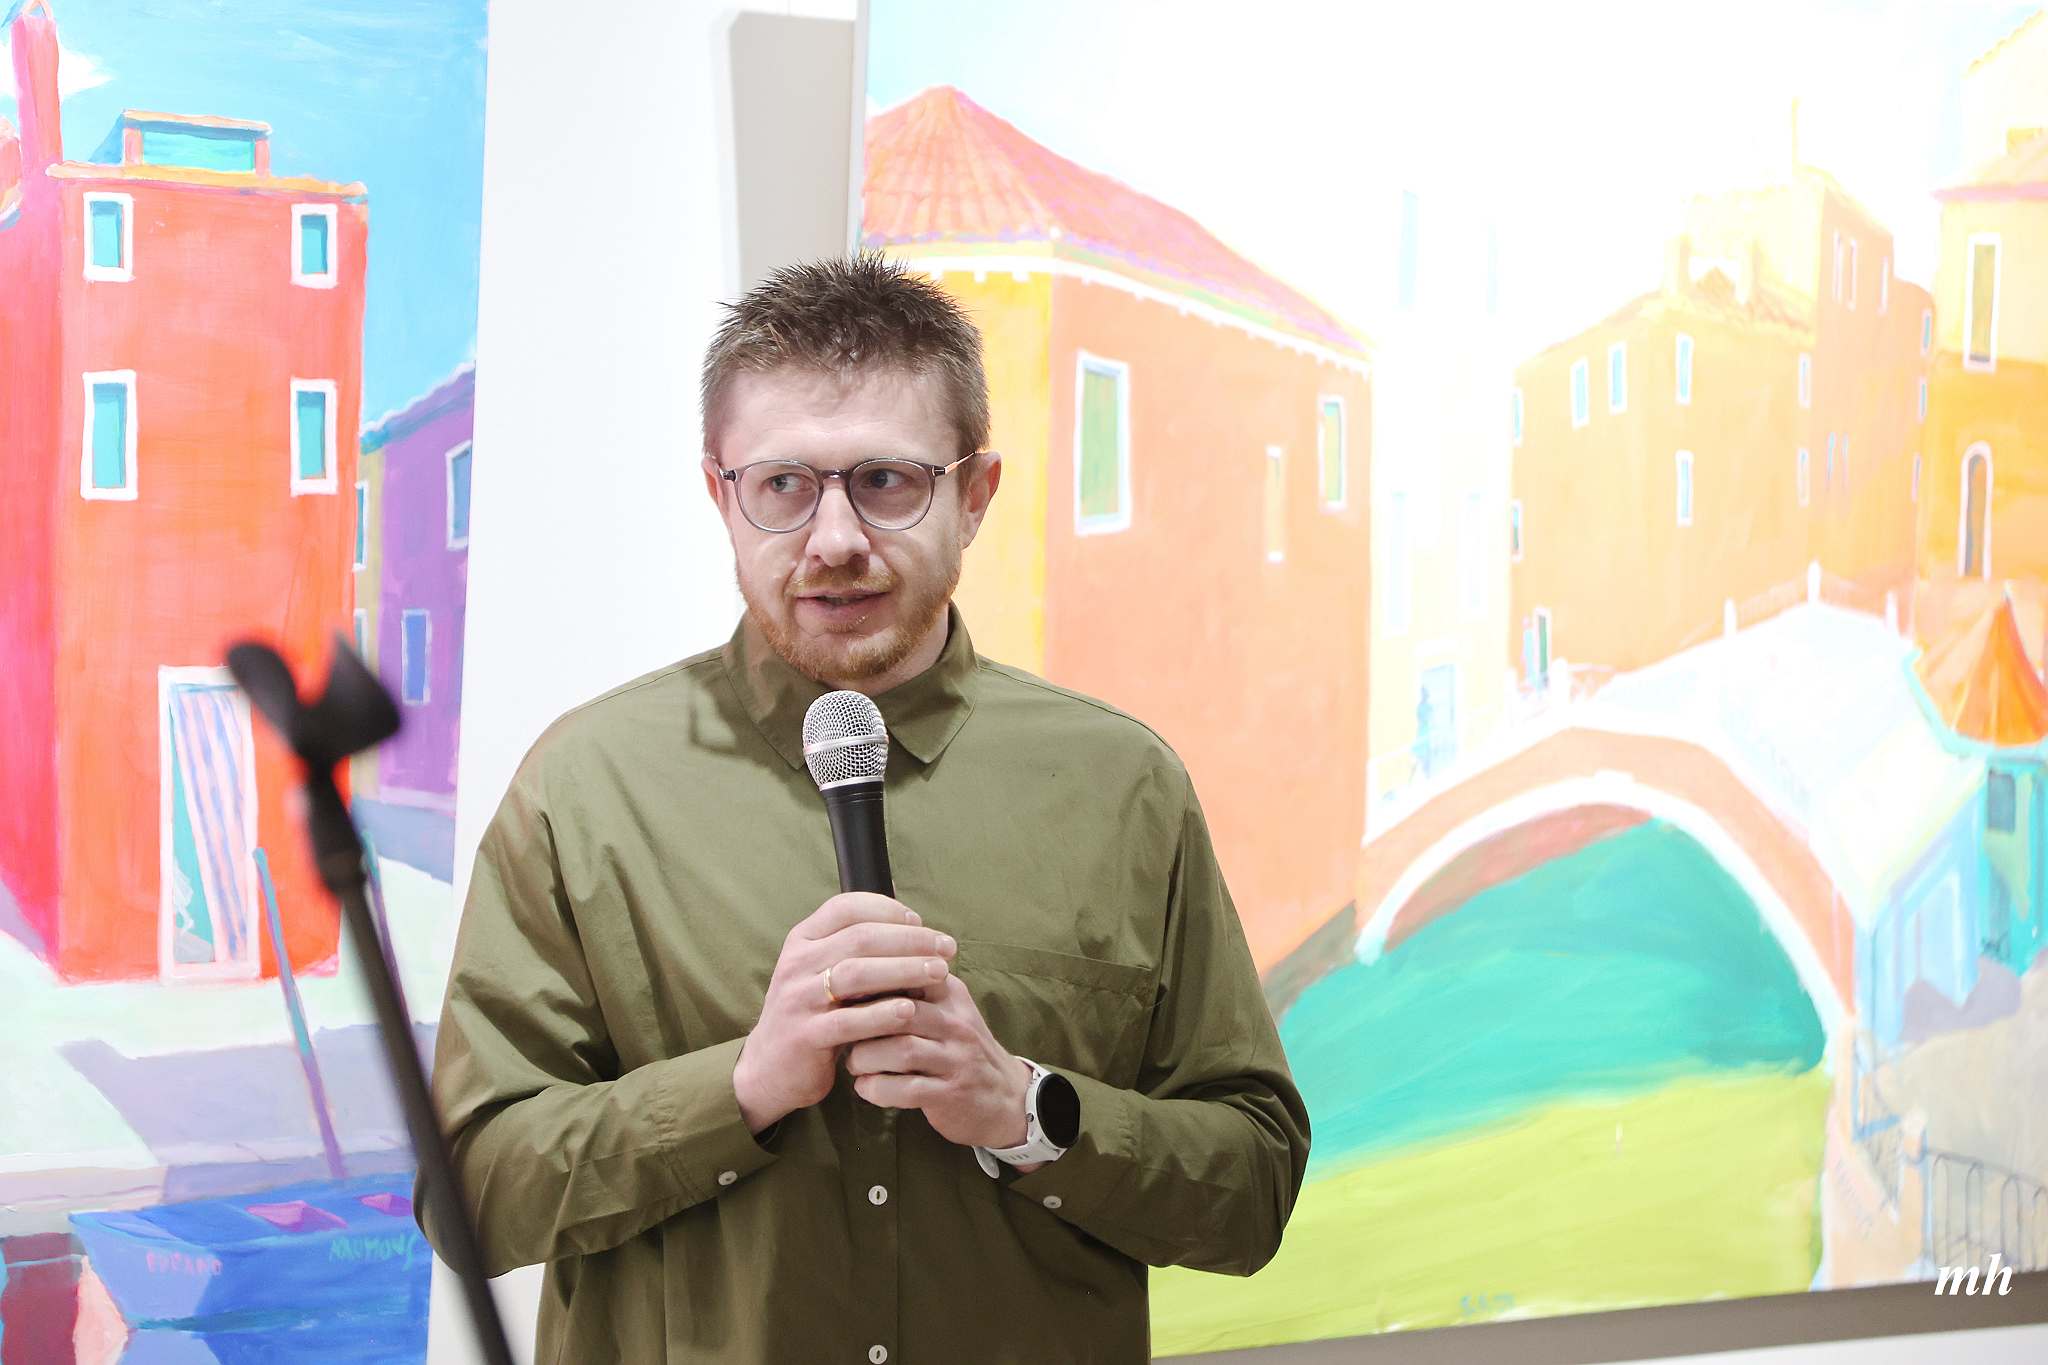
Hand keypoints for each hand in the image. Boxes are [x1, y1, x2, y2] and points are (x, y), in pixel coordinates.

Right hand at [733, 893, 956, 1133]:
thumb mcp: (823, 971)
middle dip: (910, 939)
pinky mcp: (805, 1036)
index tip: (921, 922)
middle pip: (860, 938)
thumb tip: (907, 911)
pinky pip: (849, 1021)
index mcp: (803, 940)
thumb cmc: (812, 1013)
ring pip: (856, 974)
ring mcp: (798, 1000)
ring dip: (904, 970)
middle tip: (946, 947)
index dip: (888, 909)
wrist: (771, 1068)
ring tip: (940, 972)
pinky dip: (882, 1013)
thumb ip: (856, 944)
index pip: (847, 907)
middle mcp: (796, 964)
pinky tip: (910, 1010)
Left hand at [841, 972, 1033, 1150]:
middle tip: (839, 1031)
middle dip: (860, 1022)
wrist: (1006, 1098)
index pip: (907, 973)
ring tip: (853, 1062)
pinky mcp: (951, 1094)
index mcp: (951, 994)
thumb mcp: (945, 1009)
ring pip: (900, 1050)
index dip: (868, 982)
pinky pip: (905, 1090)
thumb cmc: (959, 1048)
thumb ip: (910, 989)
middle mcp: (956, 1023)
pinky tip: (865, 1087)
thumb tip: (855, 970)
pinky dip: (876, 1088)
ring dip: (865, 1057)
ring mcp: (956, 1060)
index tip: (840, 992)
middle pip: (899, 1011)